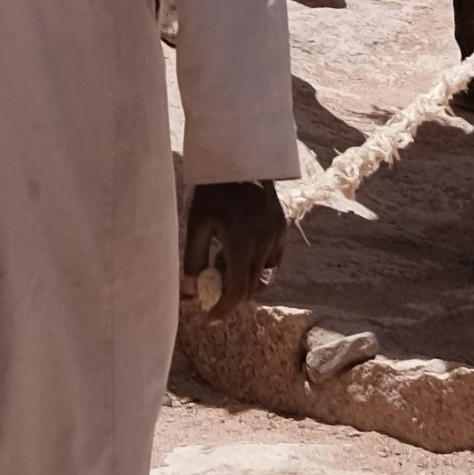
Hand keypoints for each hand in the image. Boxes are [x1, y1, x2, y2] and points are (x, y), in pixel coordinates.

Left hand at [182, 177, 284, 315]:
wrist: (239, 157)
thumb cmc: (212, 190)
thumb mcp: (197, 223)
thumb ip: (194, 260)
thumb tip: (191, 291)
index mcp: (241, 243)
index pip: (237, 292)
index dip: (223, 309)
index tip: (210, 317)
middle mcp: (264, 243)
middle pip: (250, 288)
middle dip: (231, 293)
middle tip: (212, 284)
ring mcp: (276, 235)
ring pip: (263, 275)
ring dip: (245, 278)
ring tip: (224, 256)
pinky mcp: (282, 228)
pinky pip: (272, 259)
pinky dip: (257, 263)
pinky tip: (240, 247)